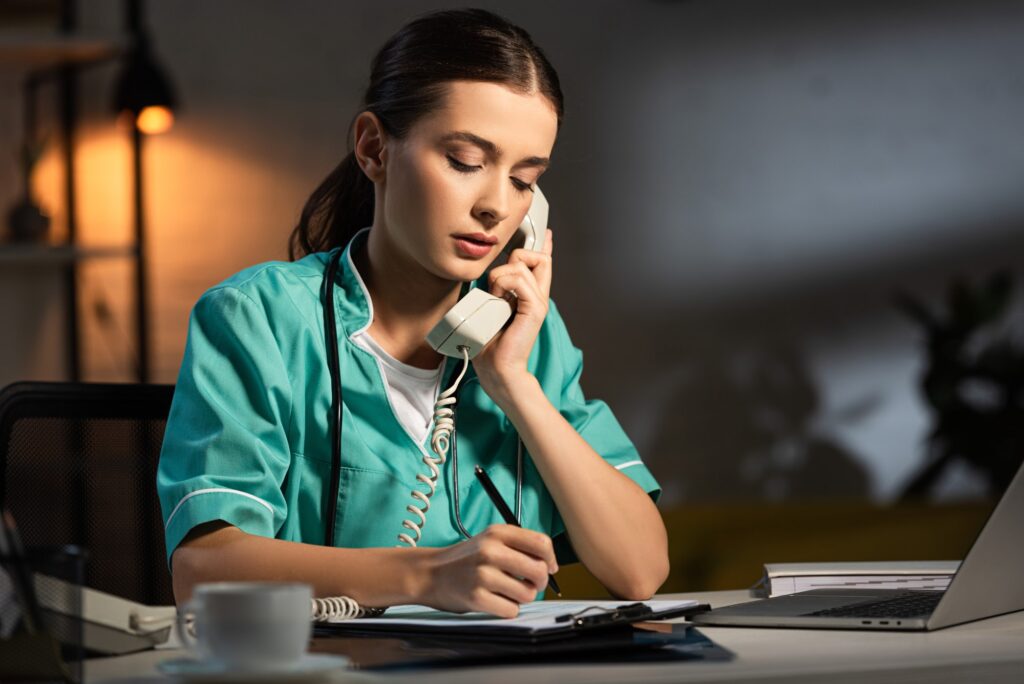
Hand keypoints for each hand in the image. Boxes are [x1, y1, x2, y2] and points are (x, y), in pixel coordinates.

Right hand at [418, 524, 557, 617]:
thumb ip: (519, 545)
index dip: (551, 559)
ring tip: (509, 592)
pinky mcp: (476, 597)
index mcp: (498, 533)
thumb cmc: (467, 558)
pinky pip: (511, 610)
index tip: (549, 567)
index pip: (541, 543)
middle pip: (539, 570)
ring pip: (528, 593)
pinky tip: (497, 601)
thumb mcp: (490, 540)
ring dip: (523, 597)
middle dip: (540, 582)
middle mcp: (491, 551)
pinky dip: (508, 609)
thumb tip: (550, 564)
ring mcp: (483, 574)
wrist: (431, 573)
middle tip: (531, 584)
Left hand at [472, 228, 553, 397]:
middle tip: (498, 283)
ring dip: (500, 277)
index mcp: (530, 296)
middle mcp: (538, 296)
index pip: (542, 263)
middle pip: (536, 256)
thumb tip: (493, 274)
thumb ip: (497, 289)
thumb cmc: (490, 342)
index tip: (544, 233)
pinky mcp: (535, 309)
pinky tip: (499, 299)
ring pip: (522, 265)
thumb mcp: (491, 307)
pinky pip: (519, 279)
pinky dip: (503, 284)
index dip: (543, 246)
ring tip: (495, 298)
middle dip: (514, 259)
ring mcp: (539, 302)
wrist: (496, 368)